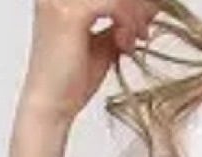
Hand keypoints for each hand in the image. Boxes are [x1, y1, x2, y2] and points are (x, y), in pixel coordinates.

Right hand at [20, 0, 158, 126]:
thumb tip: (148, 8)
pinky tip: (126, 45)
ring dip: (133, 15)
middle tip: (144, 29)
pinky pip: (112, 5)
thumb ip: (121, 22)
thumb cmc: (73, 78)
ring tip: (136, 39)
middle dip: (135, 5)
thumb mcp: (104, 43)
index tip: (145, 20)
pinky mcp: (69, 14)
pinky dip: (127, 23)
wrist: (53, 102)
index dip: (130, 2)